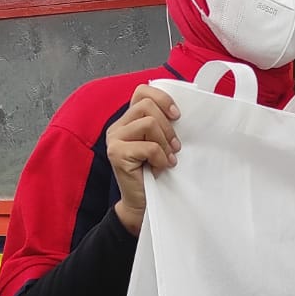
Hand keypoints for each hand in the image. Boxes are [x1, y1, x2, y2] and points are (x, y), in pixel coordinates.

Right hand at [107, 86, 180, 235]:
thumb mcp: (161, 144)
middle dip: (168, 126)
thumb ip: (162, 126)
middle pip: (147, 106)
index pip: (142, 91)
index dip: (162, 98)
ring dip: (165, 142)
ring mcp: (114, 139)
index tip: (177, 115)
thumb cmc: (154, 174)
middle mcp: (117, 127)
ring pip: (149, 123)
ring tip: (167, 158)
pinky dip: (161, 158)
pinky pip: (149, 146)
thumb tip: (180, 111)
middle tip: (175, 147)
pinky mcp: (117, 154)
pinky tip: (160, 168)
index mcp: (128, 120)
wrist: (142, 204)